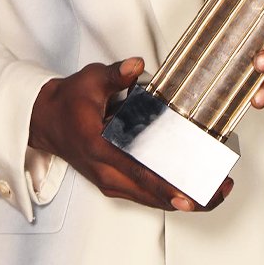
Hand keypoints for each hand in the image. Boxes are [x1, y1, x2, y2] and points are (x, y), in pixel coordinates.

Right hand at [28, 58, 232, 211]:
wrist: (45, 120)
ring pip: (148, 199)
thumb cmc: (68, 103)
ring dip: (179, 199)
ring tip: (212, 192)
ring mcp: (108, 180)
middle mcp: (105, 170)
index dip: (166, 185)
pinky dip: (166, 195)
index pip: (138, 171)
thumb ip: (116, 74)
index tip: (189, 194)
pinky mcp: (112, 182)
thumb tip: (136, 66)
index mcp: (100, 147)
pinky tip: (188, 190)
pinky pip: (142, 194)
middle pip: (150, 193)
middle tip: (218, 190)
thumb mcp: (90, 80)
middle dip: (186, 196)